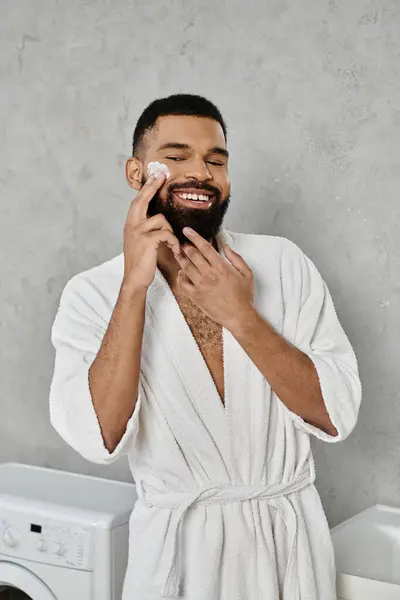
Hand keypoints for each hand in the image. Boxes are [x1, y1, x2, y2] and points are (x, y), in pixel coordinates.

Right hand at [122, 174, 180, 291]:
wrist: (135, 279)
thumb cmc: (141, 261)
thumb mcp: (140, 240)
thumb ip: (145, 227)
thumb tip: (158, 216)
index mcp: (130, 223)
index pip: (138, 201)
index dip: (147, 187)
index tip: (155, 175)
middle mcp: (131, 224)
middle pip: (143, 200)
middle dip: (152, 186)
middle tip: (162, 175)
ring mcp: (137, 231)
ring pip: (161, 220)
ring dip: (170, 232)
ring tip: (172, 245)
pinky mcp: (147, 240)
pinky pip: (166, 233)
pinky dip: (173, 241)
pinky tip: (173, 250)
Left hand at [174, 227, 254, 329]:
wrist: (239, 316)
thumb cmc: (243, 296)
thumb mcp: (247, 273)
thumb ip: (236, 258)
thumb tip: (226, 247)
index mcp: (221, 267)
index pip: (205, 247)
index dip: (194, 237)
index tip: (187, 230)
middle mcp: (209, 275)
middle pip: (192, 255)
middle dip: (186, 246)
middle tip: (183, 243)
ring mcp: (201, 286)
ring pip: (186, 267)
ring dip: (181, 259)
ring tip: (179, 254)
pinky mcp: (196, 296)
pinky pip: (183, 284)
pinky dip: (180, 277)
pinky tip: (182, 274)